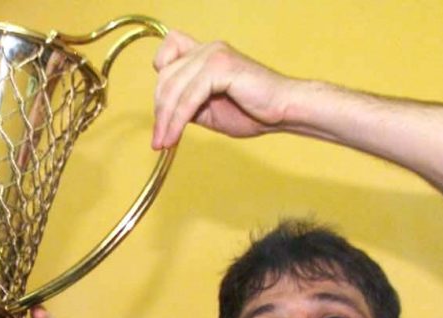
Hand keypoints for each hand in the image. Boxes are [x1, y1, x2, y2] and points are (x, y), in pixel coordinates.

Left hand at [152, 30, 292, 148]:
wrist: (284, 111)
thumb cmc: (252, 111)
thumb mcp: (207, 109)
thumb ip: (185, 104)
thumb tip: (163, 115)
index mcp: (205, 54)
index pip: (167, 53)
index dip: (160, 79)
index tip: (161, 111)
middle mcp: (207, 49)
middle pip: (165, 77)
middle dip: (159, 111)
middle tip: (158, 139)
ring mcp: (213, 55)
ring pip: (173, 88)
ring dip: (165, 120)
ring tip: (163, 142)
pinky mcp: (220, 67)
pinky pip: (188, 97)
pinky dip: (177, 120)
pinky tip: (174, 137)